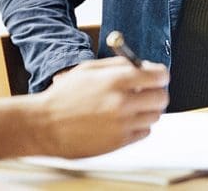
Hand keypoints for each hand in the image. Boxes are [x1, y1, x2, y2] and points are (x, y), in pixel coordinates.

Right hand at [35, 57, 168, 157]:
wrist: (46, 125)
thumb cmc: (64, 95)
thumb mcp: (89, 69)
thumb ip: (118, 65)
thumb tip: (142, 65)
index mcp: (116, 80)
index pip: (158, 76)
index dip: (160, 74)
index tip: (158, 75)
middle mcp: (123, 103)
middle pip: (161, 97)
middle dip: (157, 91)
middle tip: (147, 91)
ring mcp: (122, 124)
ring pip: (154, 115)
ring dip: (147, 109)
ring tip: (130, 106)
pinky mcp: (119, 142)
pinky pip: (144, 132)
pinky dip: (139, 125)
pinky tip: (123, 119)